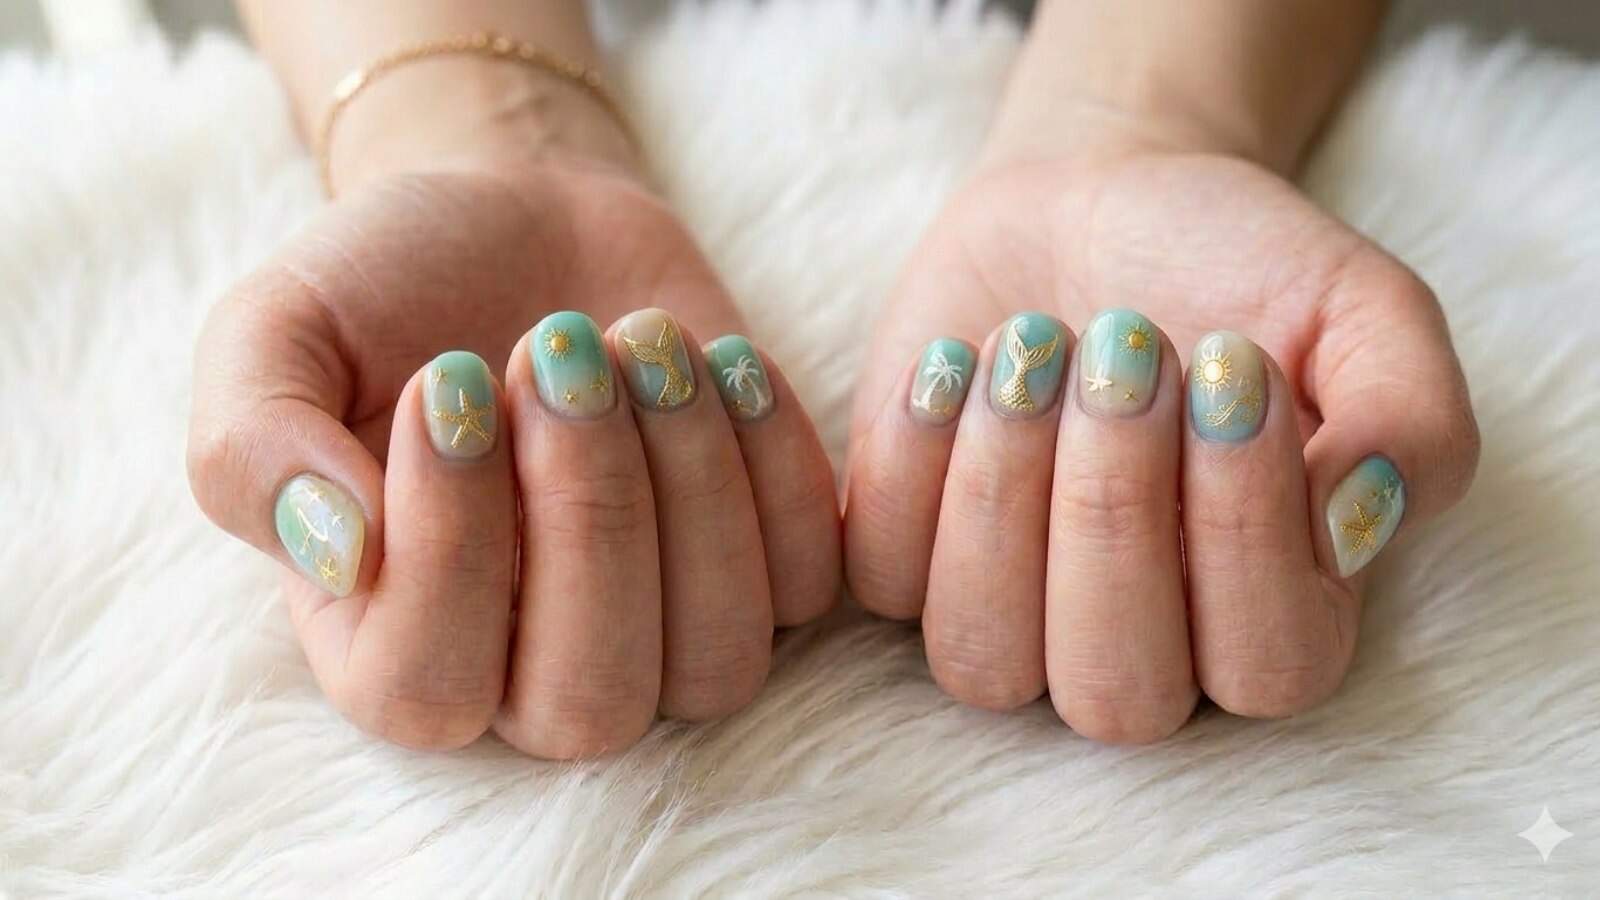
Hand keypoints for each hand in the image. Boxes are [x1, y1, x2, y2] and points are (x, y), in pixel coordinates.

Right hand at [188, 97, 838, 757]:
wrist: (516, 220)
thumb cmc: (387, 292)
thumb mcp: (274, 336)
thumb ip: (252, 447)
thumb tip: (338, 553)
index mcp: (389, 642)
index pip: (423, 689)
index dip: (448, 546)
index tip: (448, 377)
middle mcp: (529, 668)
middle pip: (589, 702)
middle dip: (590, 519)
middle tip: (555, 349)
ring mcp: (662, 628)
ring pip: (717, 663)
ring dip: (693, 489)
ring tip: (638, 341)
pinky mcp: (766, 563)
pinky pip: (809, 579)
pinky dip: (775, 462)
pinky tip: (717, 355)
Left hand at [844, 130, 1478, 741]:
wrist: (1102, 199)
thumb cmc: (1239, 268)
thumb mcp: (1361, 312)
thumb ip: (1407, 420)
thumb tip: (1353, 527)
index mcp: (1274, 614)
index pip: (1268, 667)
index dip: (1243, 531)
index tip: (1230, 361)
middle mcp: (1140, 646)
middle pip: (1115, 693)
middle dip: (1112, 513)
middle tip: (1125, 352)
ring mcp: (1011, 615)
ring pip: (983, 661)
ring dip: (1002, 497)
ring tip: (1033, 348)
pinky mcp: (904, 556)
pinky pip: (882, 579)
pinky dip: (912, 465)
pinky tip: (953, 361)